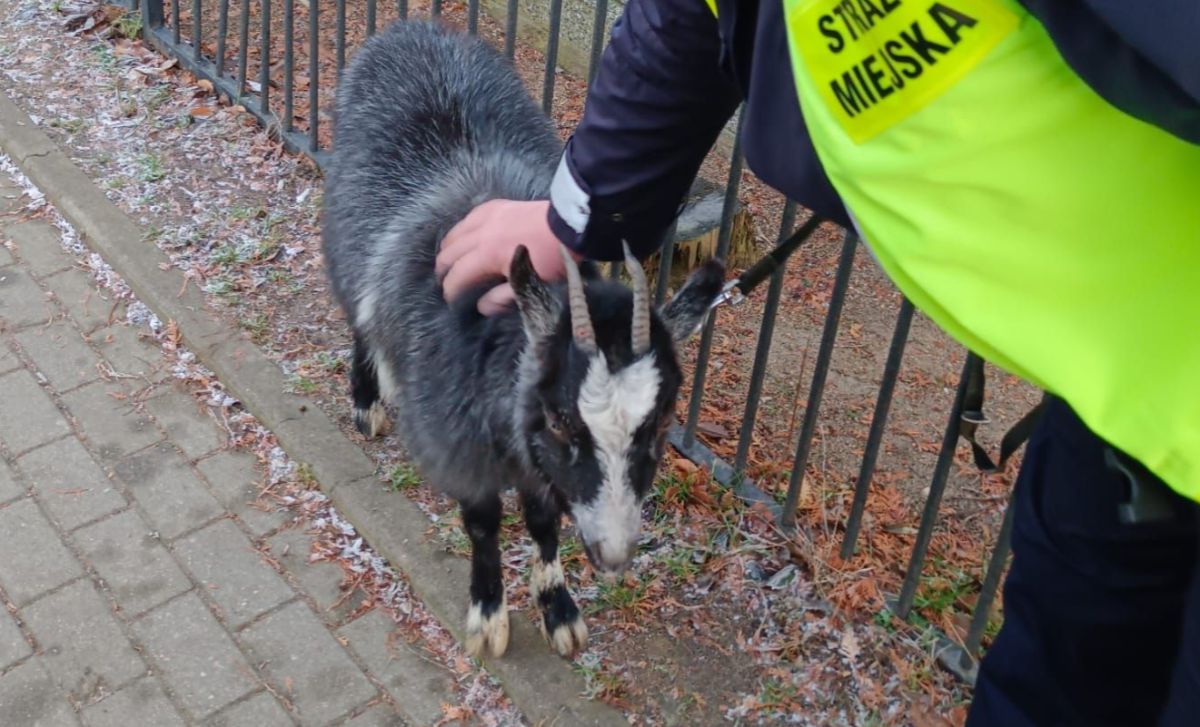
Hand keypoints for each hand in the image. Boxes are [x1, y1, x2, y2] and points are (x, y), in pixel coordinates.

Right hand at [436, 199, 569, 314]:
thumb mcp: (531, 284)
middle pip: (452, 251)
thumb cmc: (553, 258)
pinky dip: (463, 226)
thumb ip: (503, 297)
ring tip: (446, 257)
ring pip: (458, 231)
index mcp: (488, 254)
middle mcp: (482, 233)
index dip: (451, 289)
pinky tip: (464, 231)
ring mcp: (490, 216)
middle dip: (444, 268)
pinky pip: (471, 215)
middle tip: (443, 280)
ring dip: (449, 246)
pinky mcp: (499, 205)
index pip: (459, 275)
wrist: (571, 225)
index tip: (449, 299)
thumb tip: (482, 307)